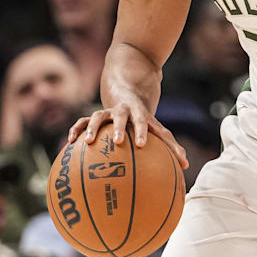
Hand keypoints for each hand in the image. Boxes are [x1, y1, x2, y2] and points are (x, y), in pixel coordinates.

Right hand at [68, 101, 189, 169]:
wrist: (129, 90)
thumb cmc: (146, 119)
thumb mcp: (158, 128)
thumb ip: (171, 146)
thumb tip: (187, 167)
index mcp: (142, 116)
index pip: (145, 124)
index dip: (144, 133)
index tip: (142, 145)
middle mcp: (125, 112)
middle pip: (122, 117)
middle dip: (120, 128)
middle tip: (118, 141)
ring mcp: (109, 112)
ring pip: (98, 116)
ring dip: (93, 127)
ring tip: (88, 141)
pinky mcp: (96, 115)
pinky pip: (83, 121)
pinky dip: (77, 129)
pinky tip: (69, 142)